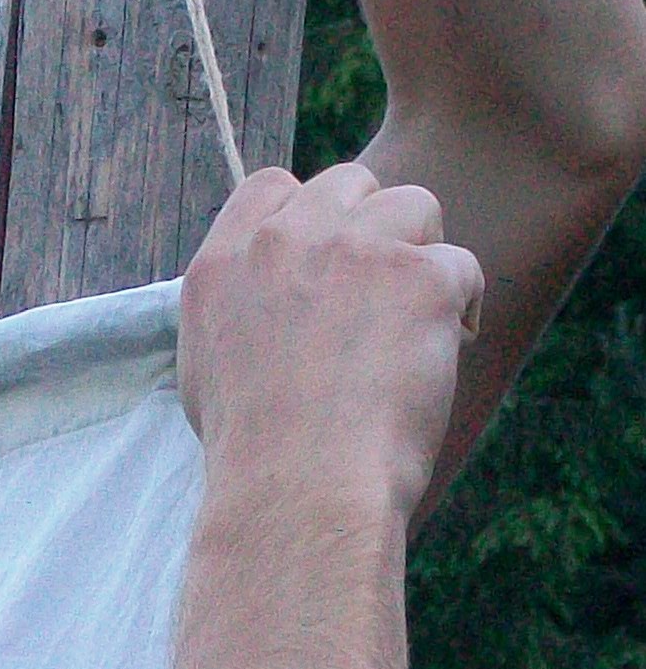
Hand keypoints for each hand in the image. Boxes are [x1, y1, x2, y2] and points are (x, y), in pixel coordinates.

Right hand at [179, 163, 483, 528]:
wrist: (299, 485)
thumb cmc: (254, 452)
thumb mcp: (206, 368)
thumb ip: (237, 308)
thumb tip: (266, 301)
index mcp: (225, 261)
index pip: (271, 186)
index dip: (309, 215)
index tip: (327, 259)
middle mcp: (285, 239)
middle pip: (349, 182)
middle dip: (373, 227)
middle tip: (382, 291)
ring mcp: (355, 250)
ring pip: (415, 205)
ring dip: (423, 254)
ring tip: (419, 316)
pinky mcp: (419, 277)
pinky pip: (460, 265)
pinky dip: (461, 307)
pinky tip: (444, 352)